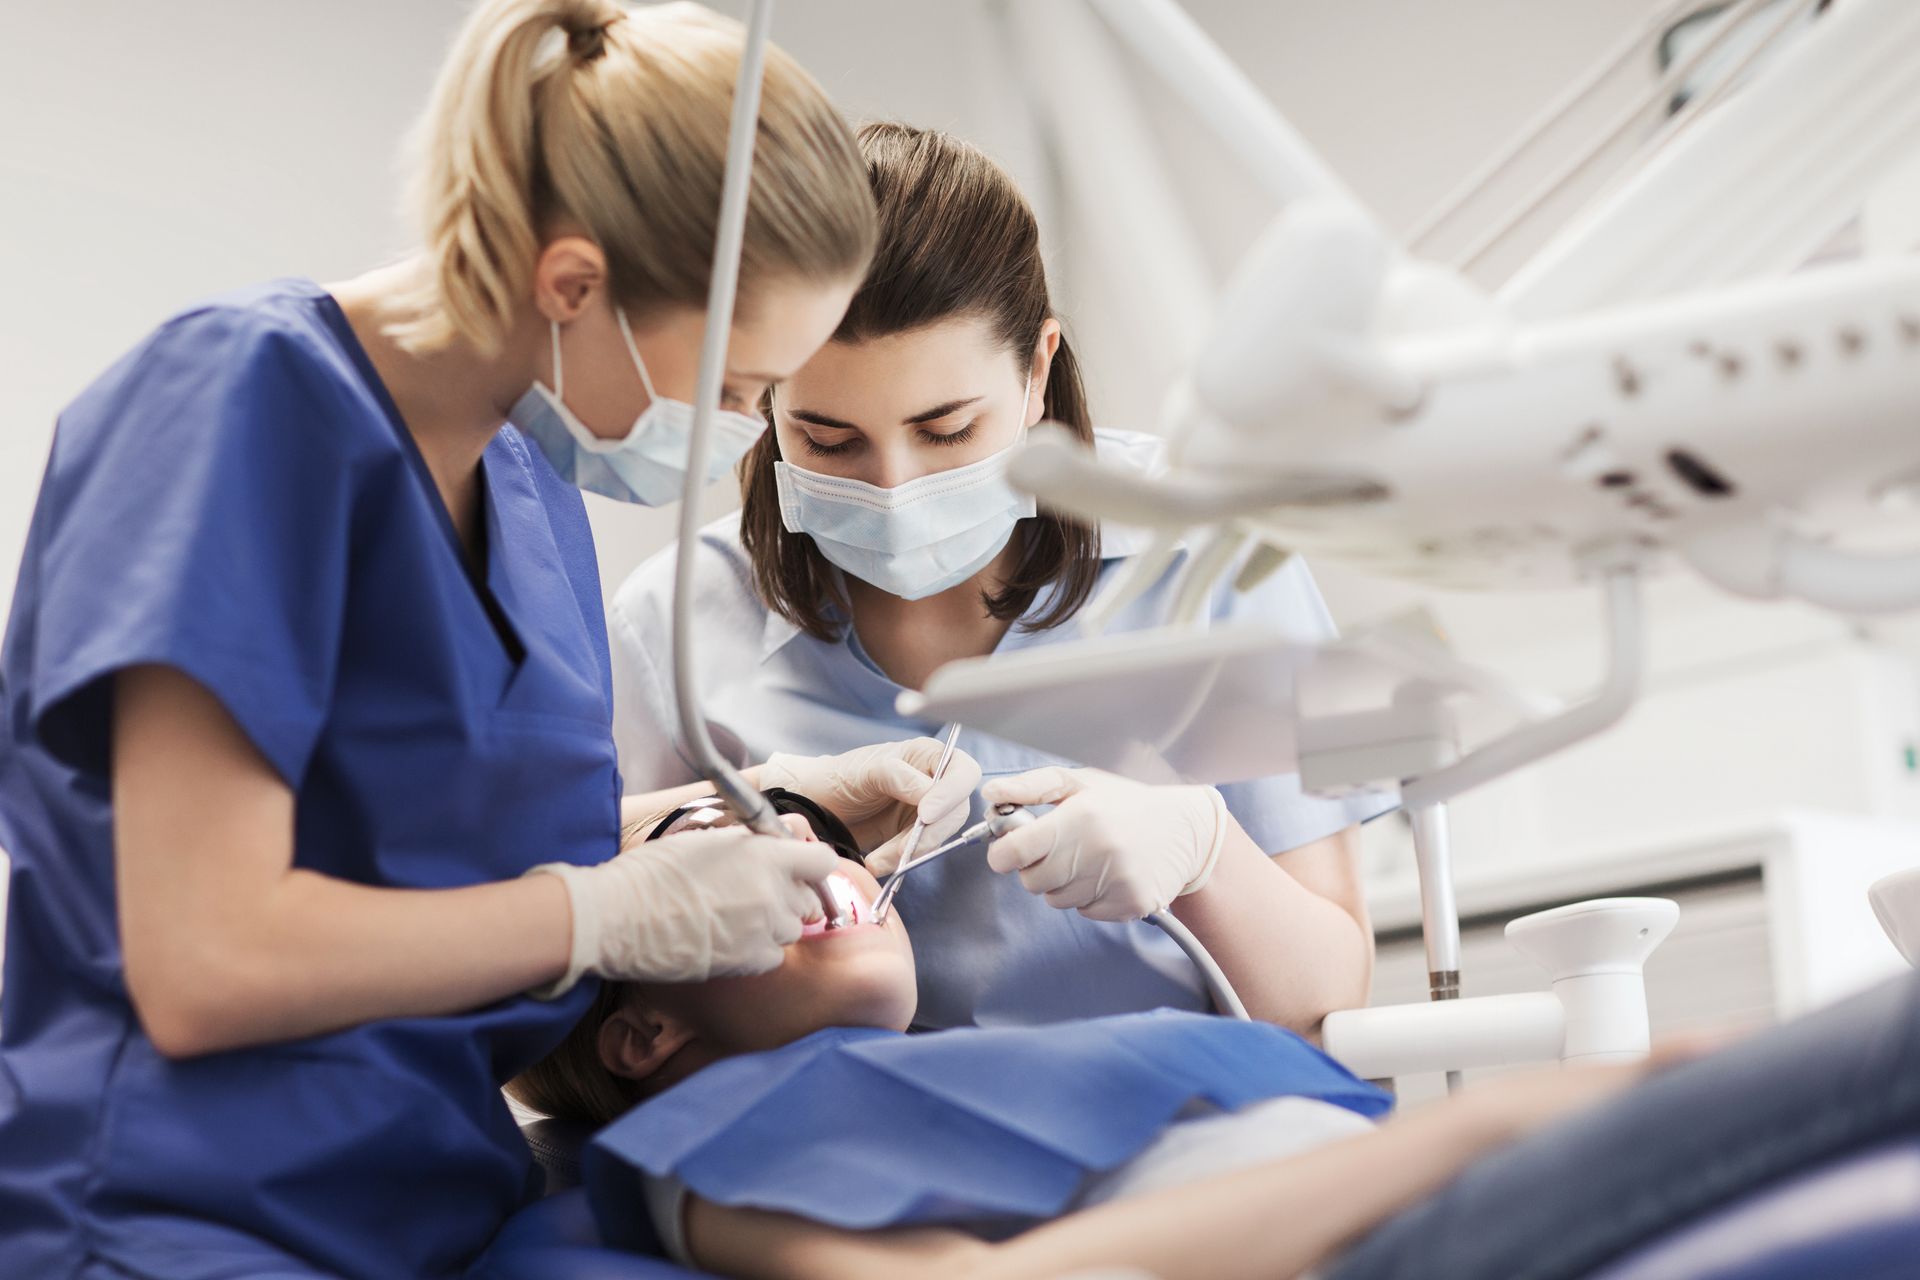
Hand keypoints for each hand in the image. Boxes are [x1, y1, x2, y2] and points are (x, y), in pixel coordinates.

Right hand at [527, 826, 838, 993]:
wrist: (620, 917)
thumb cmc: (653, 872)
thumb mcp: (705, 839)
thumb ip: (747, 844)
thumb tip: (768, 846)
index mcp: (765, 856)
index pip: (822, 860)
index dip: (811, 864)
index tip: (798, 868)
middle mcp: (774, 893)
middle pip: (810, 898)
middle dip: (791, 895)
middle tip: (761, 894)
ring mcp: (764, 930)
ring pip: (792, 930)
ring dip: (774, 925)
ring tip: (739, 919)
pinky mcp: (749, 962)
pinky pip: (774, 956)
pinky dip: (759, 950)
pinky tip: (732, 940)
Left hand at [760, 738, 981, 873]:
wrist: (816, 806)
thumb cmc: (839, 776)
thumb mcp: (867, 771)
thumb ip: (899, 777)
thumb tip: (930, 794)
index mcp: (928, 756)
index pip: (962, 773)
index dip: (951, 794)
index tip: (926, 815)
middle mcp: (934, 781)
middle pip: (956, 811)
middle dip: (930, 833)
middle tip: (903, 847)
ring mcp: (926, 811)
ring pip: (939, 836)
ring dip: (911, 851)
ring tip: (878, 858)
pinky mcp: (913, 836)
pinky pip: (920, 852)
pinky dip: (901, 860)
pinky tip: (877, 861)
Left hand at [980, 767, 1227, 921]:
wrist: (1187, 830)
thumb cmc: (1126, 802)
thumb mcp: (1080, 783)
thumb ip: (1031, 788)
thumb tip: (989, 794)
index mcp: (1081, 817)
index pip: (1014, 852)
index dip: (1004, 852)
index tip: (1009, 848)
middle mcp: (1099, 852)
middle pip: (1032, 882)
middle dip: (1036, 867)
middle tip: (1059, 848)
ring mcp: (1117, 882)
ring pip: (1057, 900)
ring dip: (1064, 883)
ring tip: (1090, 858)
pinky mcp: (1131, 905)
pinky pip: (1086, 912)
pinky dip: (1089, 897)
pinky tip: (1109, 874)